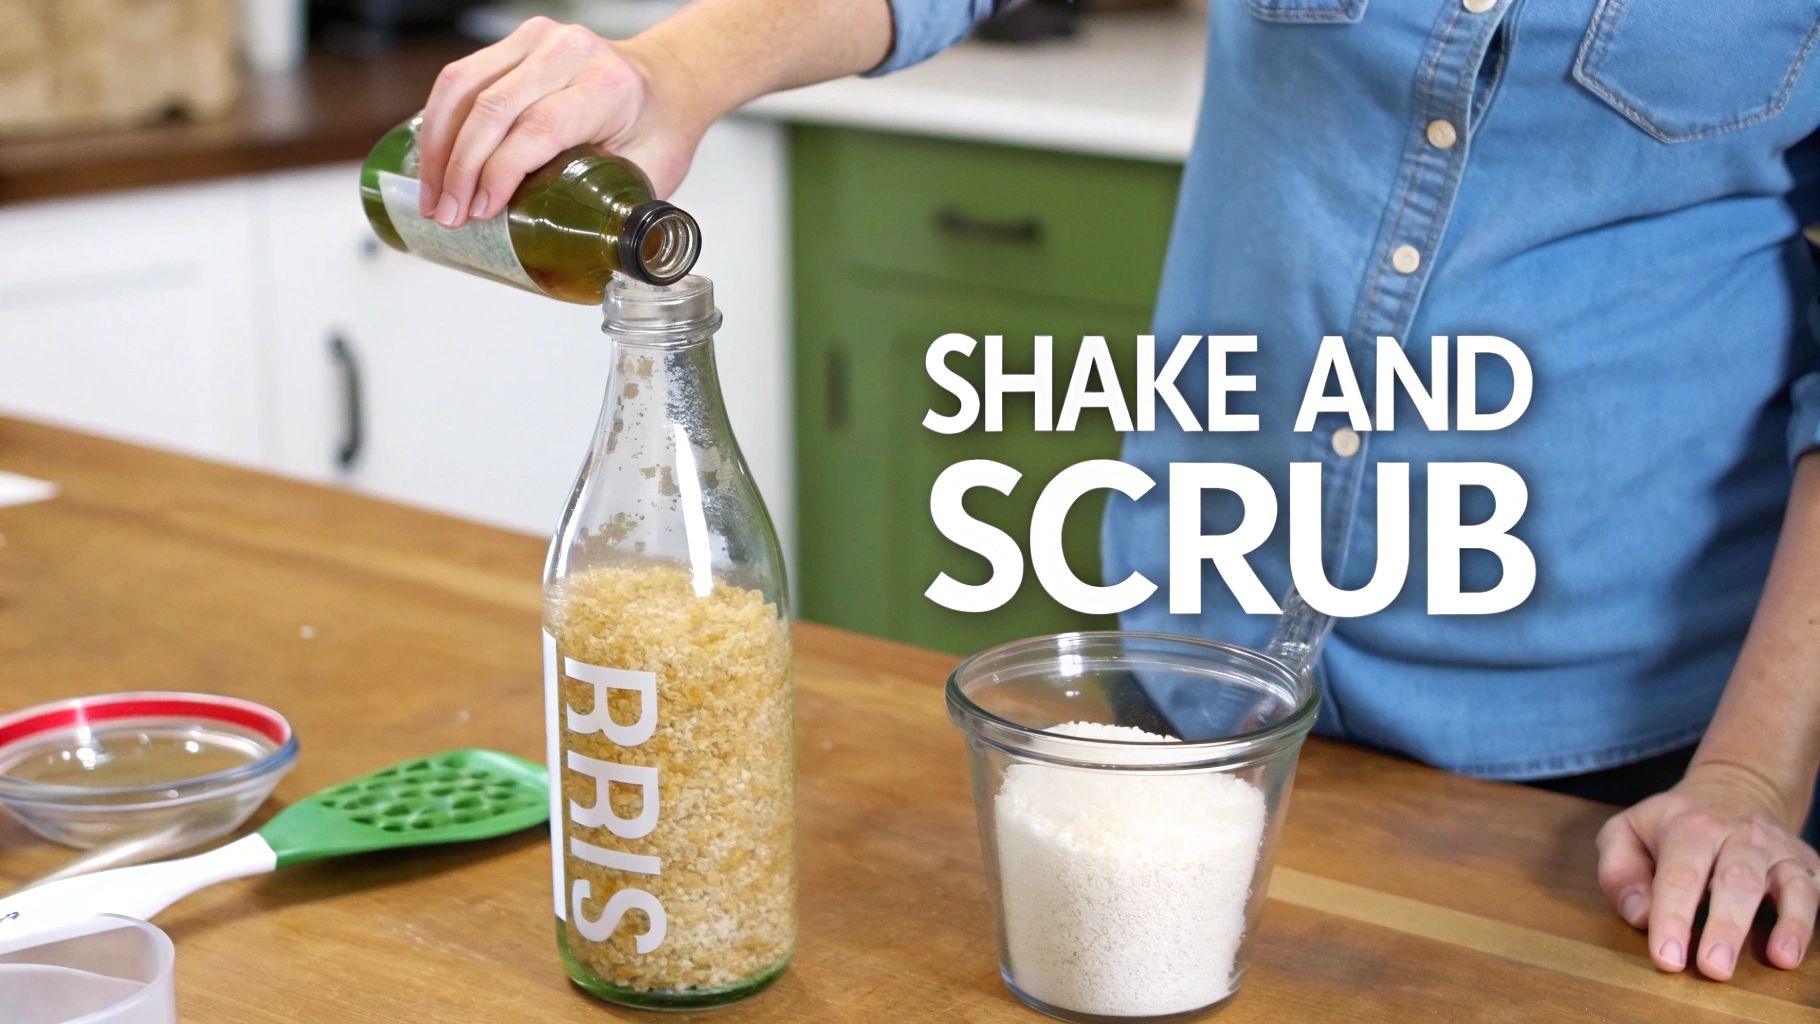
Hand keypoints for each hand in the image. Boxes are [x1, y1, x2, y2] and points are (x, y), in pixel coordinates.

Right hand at [415, 17, 703, 228]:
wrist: (665, 84)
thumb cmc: (658, 128)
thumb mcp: (651, 174)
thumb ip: (616, 211)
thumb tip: (585, 265)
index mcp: (608, 87)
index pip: (539, 128)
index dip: (500, 172)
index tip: (481, 213)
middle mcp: (570, 52)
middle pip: (493, 108)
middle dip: (460, 169)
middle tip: (448, 217)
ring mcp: (538, 39)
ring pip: (464, 88)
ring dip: (438, 146)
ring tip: (433, 197)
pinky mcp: (514, 43)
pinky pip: (460, 78)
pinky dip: (439, 122)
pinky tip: (433, 161)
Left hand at [1596, 761, 1819, 978]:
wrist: (1734, 790)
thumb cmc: (1671, 826)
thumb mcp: (1627, 832)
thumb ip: (1620, 871)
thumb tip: (1640, 915)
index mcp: (1690, 828)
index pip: (1680, 876)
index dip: (1672, 918)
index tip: (1667, 958)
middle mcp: (1739, 835)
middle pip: (1736, 880)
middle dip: (1726, 926)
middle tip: (1713, 968)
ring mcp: (1777, 850)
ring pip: (1786, 884)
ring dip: (1785, 923)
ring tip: (1777, 959)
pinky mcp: (1806, 865)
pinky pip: (1813, 892)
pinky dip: (1806, 922)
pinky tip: (1792, 952)